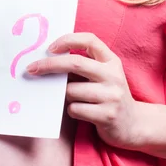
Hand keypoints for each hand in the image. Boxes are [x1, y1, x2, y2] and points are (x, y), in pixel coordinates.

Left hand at [26, 33, 143, 148]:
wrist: (133, 125)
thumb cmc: (109, 97)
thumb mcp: (103, 76)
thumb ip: (83, 67)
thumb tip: (47, 61)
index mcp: (111, 61)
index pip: (90, 40)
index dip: (68, 40)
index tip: (49, 48)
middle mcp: (113, 76)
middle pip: (75, 63)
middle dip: (49, 65)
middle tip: (31, 69)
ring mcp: (112, 96)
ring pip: (71, 90)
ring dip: (63, 95)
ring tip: (71, 99)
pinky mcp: (107, 115)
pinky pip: (75, 109)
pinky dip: (71, 110)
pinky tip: (81, 112)